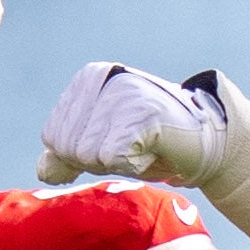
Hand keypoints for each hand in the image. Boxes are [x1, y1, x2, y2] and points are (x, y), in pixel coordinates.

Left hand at [37, 61, 226, 185]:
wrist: (206, 142)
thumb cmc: (151, 145)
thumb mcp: (100, 148)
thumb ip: (67, 155)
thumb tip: (43, 170)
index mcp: (87, 80)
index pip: (54, 138)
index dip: (84, 155)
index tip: (116, 141)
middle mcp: (103, 79)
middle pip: (71, 149)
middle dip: (101, 160)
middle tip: (134, 145)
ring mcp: (124, 92)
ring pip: (90, 155)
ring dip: (119, 163)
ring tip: (145, 146)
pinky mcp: (143, 112)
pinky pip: (114, 158)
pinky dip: (135, 166)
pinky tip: (155, 150)